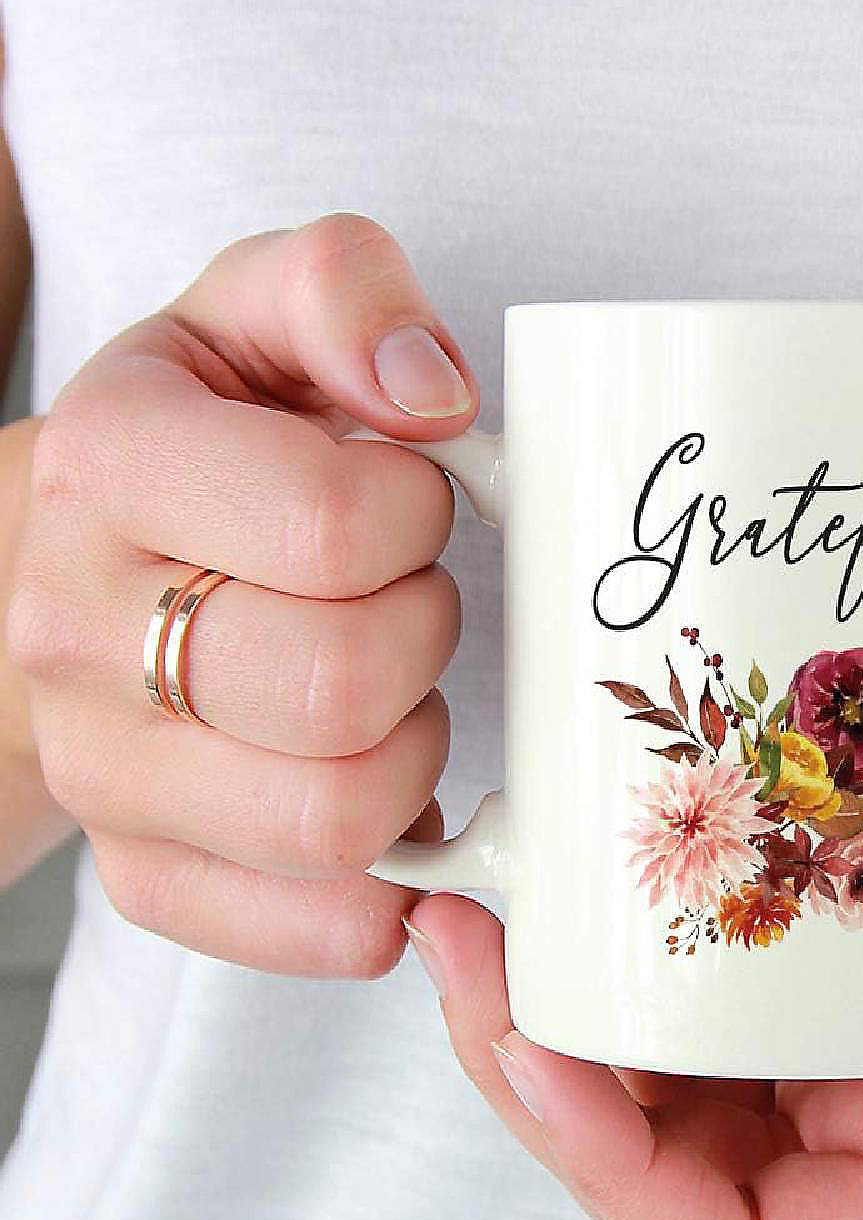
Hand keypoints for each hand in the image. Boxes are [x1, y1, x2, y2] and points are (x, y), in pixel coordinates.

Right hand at [6, 213, 477, 974]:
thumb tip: (431, 393)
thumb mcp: (259, 310)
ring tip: (391, 692)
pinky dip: (399, 888)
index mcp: (110, 466)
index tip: (406, 501)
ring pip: (341, 820)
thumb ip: (346, 291)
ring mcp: (104, 771)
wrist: (95, 556)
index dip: (417, 514)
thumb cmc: (213, 435)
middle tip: (407, 600)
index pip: (330, 525)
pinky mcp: (151, 873)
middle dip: (425, 636)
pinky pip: (321, 928)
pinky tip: (408, 817)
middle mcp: (74, 631)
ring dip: (417, 752)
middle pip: (338, 688)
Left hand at [407, 693, 862, 1219]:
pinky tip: (578, 869)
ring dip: (554, 1006)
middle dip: (535, 1075)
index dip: (613, 1173)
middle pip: (652, 1158)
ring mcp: (837, 1036)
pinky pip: (695, 975)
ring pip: (654, 1070)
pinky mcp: (828, 952)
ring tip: (484, 905)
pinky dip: (621, 942)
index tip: (536, 1048)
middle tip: (462, 945)